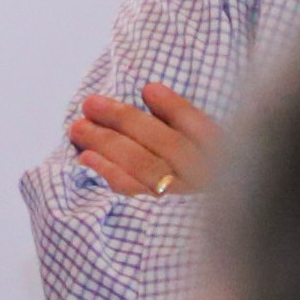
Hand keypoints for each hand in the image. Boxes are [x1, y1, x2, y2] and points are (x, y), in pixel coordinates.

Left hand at [72, 84, 222, 198]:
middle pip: (168, 145)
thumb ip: (175, 119)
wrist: (193, 208)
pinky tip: (87, 158)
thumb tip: (149, 94)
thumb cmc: (182, 157)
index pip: (201, 128)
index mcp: (220, 150)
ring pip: (146, 167)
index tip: (149, 90)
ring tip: (79, 128)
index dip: (175, 109)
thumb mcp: (189, 136)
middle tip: (90, 104)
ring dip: (108, 144)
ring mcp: (182, 194)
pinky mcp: (158, 209)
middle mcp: (205, 175)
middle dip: (125, 121)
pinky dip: (109, 173)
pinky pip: (133, 191)